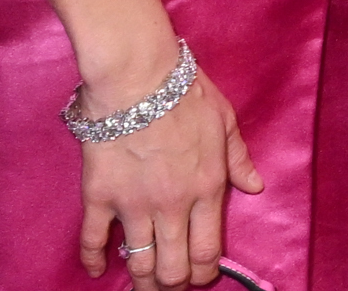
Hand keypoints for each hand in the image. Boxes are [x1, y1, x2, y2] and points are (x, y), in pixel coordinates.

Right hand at [75, 52, 260, 288]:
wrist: (139, 78)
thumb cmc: (186, 94)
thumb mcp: (226, 122)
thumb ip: (239, 159)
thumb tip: (255, 187)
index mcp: (207, 188)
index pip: (208, 251)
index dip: (205, 273)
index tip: (202, 277)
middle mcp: (172, 205)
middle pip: (174, 268)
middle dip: (174, 284)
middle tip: (172, 283)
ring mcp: (134, 205)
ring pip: (138, 263)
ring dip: (142, 281)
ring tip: (144, 285)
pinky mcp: (99, 198)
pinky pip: (93, 241)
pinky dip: (94, 261)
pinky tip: (97, 270)